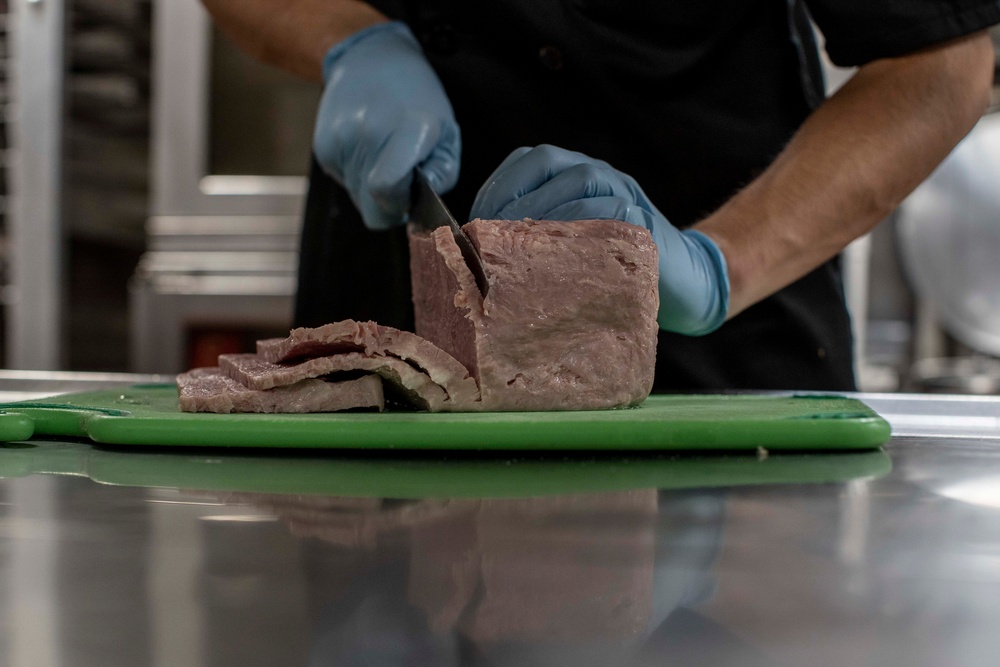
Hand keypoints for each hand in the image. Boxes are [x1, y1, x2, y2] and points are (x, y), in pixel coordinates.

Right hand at [313, 22, 459, 229]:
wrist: (369, 58)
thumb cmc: (416, 96)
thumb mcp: (447, 130)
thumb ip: (443, 174)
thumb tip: (420, 201)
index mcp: (408, 130)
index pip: (386, 192)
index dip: (399, 204)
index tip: (409, 195)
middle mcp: (369, 134)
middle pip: (371, 208)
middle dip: (387, 205)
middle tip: (399, 182)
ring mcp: (342, 140)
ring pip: (356, 199)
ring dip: (371, 188)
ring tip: (382, 154)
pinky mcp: (324, 147)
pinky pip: (343, 182)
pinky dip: (356, 174)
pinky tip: (366, 148)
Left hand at [470, 145, 729, 334]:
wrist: (683, 285)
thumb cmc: (609, 271)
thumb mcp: (566, 250)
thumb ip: (532, 240)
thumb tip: (475, 255)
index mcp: (575, 174)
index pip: (529, 159)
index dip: (498, 185)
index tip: (475, 221)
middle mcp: (600, 174)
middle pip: (550, 165)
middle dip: (513, 201)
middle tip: (491, 243)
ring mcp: (626, 192)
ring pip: (581, 181)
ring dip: (545, 213)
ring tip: (520, 251)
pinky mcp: (648, 222)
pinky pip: (615, 212)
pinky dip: (585, 229)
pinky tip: (562, 259)